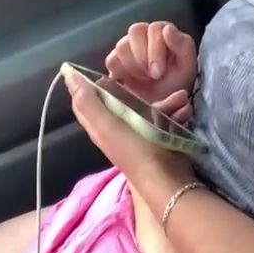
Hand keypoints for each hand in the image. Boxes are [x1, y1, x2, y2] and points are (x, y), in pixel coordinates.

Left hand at [64, 67, 194, 197]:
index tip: (101, 71)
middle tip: (144, 80)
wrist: (168, 181)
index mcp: (100, 128)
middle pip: (119, 102)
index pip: (86, 102)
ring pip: (147, 109)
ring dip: (164, 102)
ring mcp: (139, 136)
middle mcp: (117, 131)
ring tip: (181, 97)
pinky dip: (175, 114)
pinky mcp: (158, 141)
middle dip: (134, 91)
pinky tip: (185, 111)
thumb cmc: (135, 150)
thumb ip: (88, 102)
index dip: (87, 86)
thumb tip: (67, 75)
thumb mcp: (107, 125)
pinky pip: (164, 120)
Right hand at [105, 22, 196, 117]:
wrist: (164, 100)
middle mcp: (143, 33)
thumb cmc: (177, 80)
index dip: (155, 50)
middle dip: (143, 58)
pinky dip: (121, 73)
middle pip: (135, 31)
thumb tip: (168, 29)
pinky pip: (111, 61)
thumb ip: (181, 45)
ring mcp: (127, 45)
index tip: (159, 72)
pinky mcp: (115, 60)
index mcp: (162, 31)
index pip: (154, 28)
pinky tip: (132, 81)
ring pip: (122, 47)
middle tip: (152, 76)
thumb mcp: (187, 65)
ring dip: (133, 67)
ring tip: (144, 79)